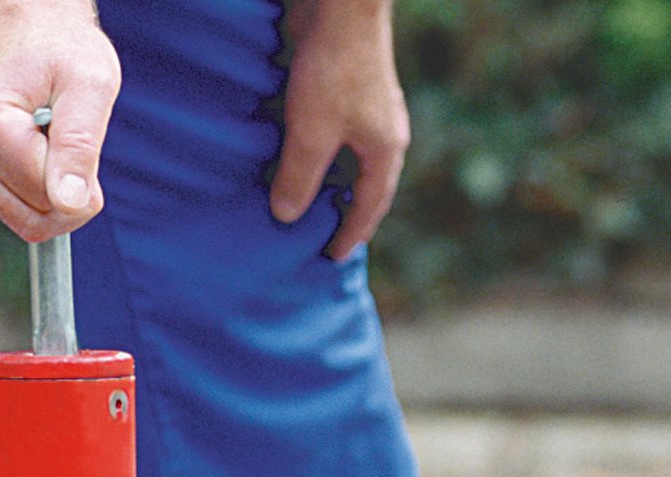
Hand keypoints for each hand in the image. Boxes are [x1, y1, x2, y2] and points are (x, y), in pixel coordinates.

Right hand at [0, 0, 121, 241]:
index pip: (48, 199)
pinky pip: (19, 209)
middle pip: (34, 220)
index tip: (84, 136)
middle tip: (73, 141)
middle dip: (68, 195)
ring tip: (54, 138)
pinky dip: (41, 188)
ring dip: (55, 191)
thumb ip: (79, 146)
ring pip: (27, 220)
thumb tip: (68, 203)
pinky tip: (40, 145)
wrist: (30, 23)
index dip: (83, 183)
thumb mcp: (89, 86)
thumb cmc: (63, 46)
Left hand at [270, 0, 408, 260]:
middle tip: (321, 235)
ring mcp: (368, 109)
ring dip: (329, 180)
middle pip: (365, 185)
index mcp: (385, 152)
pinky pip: (335, 133)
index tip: (331, 257)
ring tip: (307, 200)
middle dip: (344, 211)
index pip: (370, 208)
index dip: (349, 235)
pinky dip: (318, 152)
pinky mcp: (348, 87)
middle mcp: (383, 133)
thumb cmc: (333, 69)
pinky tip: (296, 153)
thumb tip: (285, 216)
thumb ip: (298, 178)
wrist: (341, 4)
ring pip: (349, 158)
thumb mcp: (311, 133)